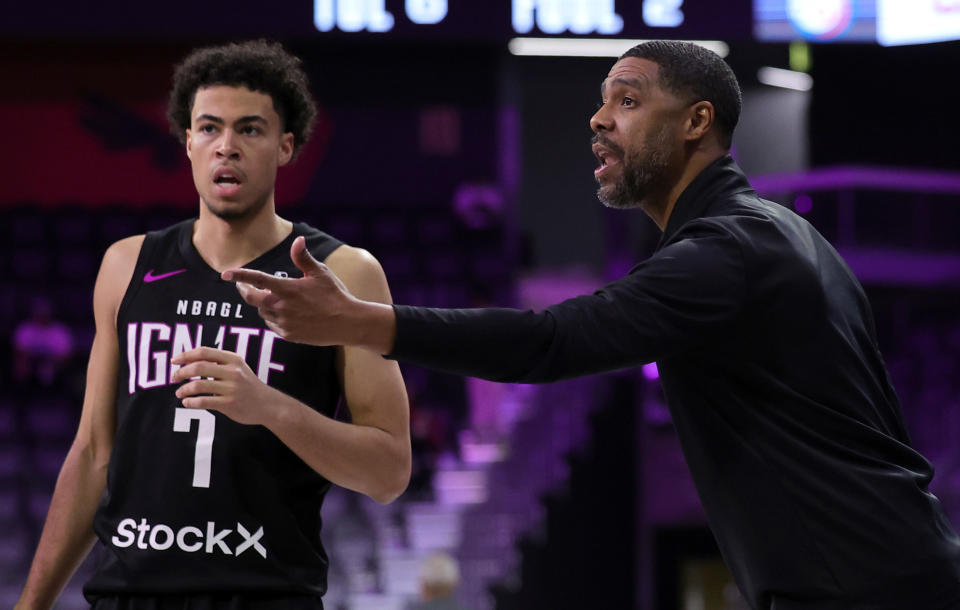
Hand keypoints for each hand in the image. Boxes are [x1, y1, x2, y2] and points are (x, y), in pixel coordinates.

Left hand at [171, 347, 287, 426]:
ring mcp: (231, 388)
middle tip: (173, 378)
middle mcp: (233, 372)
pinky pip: (203, 401)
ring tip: (179, 393)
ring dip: (184, 389)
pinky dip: (190, 402)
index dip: (186, 355)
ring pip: (198, 385)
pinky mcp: (229, 404)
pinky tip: (187, 403)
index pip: (204, 352)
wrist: (267, 404)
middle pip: (198, 367)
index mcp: (233, 359)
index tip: (174, 361)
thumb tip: (189, 361)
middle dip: (181, 372)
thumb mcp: (238, 368)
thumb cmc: (247, 385)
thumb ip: (219, 362)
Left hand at [222, 236, 357, 345]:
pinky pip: (272, 325)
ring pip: (262, 312)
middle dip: (244, 290)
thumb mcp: (321, 273)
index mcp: (288, 288)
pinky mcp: (288, 335)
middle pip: (251, 298)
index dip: (240, 275)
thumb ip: (303, 258)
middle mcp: (282, 306)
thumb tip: (298, 240)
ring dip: (263, 304)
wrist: (347, 323)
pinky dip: (273, 318)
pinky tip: (285, 314)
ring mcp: (284, 322)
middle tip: (242, 286)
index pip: (257, 279)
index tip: (225, 274)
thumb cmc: (336, 295)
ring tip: (274, 299)